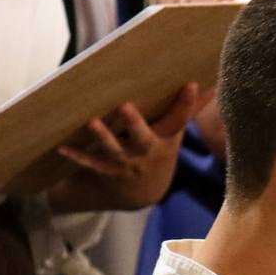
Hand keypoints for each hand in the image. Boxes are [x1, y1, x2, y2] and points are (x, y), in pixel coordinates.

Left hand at [50, 82, 207, 212]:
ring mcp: (127, 163)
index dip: (187, 103)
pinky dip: (77, 156)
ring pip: (115, 151)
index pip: (180, 120)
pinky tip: (62, 146)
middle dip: (134, 123)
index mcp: (167, 139)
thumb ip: (189, 108)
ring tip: (92, 122)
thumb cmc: (159, 148)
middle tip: (125, 107)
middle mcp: (148, 152)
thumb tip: (213, 83)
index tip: (190, 84)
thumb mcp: (175, 131)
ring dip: (103, 137)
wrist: (144, 191)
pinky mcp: (108, 171)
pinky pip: (92, 163)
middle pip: (143, 138)